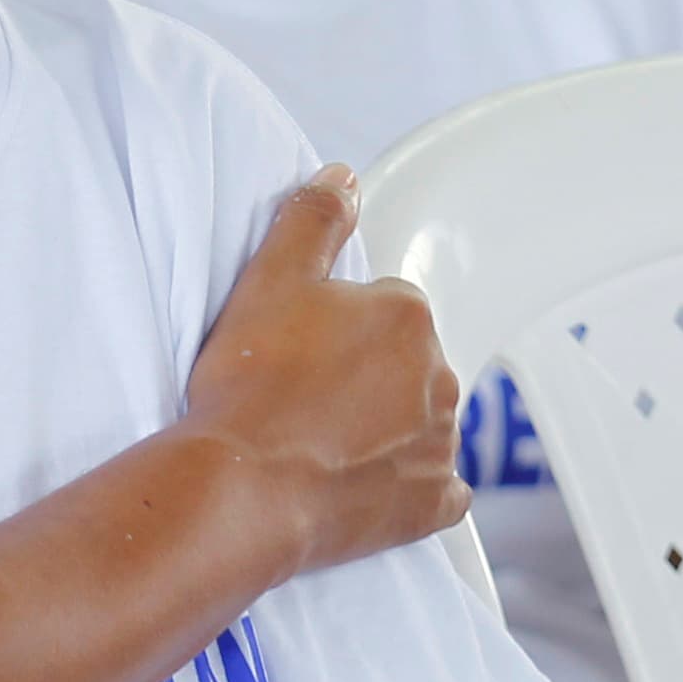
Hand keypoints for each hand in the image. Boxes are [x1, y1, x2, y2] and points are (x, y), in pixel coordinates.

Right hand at [184, 165, 468, 577]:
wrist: (244, 486)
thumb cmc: (250, 386)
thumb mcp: (270, 279)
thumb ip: (314, 220)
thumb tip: (343, 179)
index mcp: (407, 316)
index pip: (385, 304)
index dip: (336, 324)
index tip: (298, 346)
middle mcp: (437, 376)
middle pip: (406, 362)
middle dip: (365, 372)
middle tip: (301, 392)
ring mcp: (439, 444)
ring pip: (421, 420)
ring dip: (385, 425)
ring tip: (316, 438)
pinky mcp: (431, 503)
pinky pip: (439, 489)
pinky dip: (412, 485)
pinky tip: (364, 481)